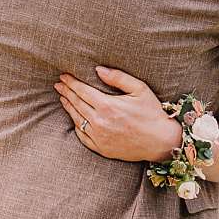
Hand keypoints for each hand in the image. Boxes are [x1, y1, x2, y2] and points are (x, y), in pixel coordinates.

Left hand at [54, 66, 181, 161]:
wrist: (160, 141)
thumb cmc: (152, 112)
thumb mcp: (139, 89)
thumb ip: (118, 78)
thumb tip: (98, 69)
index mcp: (108, 106)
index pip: (82, 91)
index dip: (71, 83)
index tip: (64, 76)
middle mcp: (100, 122)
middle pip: (77, 104)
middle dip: (66, 92)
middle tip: (58, 84)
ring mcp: (99, 137)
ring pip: (78, 119)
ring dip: (68, 107)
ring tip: (62, 98)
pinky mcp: (101, 148)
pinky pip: (83, 136)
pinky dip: (76, 126)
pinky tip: (75, 119)